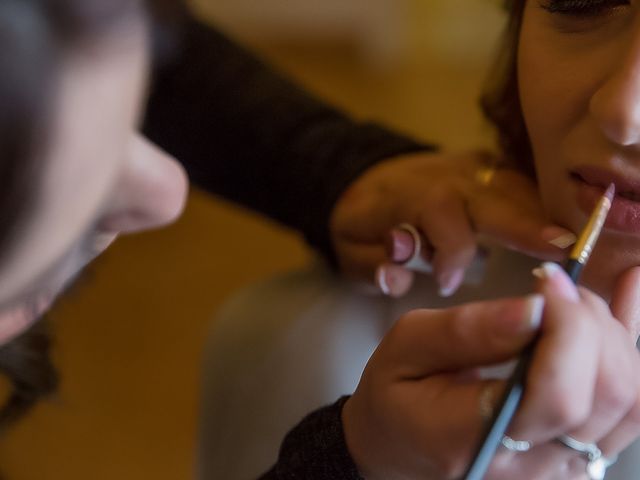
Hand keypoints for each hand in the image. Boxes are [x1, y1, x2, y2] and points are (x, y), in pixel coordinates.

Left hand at [329, 150, 574, 296]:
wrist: (366, 184)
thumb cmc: (362, 226)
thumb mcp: (350, 251)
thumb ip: (372, 266)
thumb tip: (396, 276)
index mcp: (410, 192)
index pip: (441, 211)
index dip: (451, 250)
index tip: (446, 283)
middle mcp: (447, 174)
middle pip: (493, 194)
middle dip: (527, 224)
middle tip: (563, 249)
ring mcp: (472, 166)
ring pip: (516, 187)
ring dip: (541, 217)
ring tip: (567, 246)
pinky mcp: (490, 170)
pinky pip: (522, 186)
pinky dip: (541, 209)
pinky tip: (555, 234)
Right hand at [341, 264, 639, 478]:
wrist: (400, 444)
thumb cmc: (395, 394)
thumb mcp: (404, 347)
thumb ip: (464, 331)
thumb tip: (533, 309)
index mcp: (472, 440)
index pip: (557, 398)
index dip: (570, 331)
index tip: (547, 282)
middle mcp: (528, 468)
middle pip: (607, 397)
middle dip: (592, 323)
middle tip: (553, 286)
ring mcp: (560, 467)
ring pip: (631, 402)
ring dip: (614, 335)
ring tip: (573, 299)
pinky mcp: (577, 454)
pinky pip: (630, 405)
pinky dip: (630, 344)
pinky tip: (626, 296)